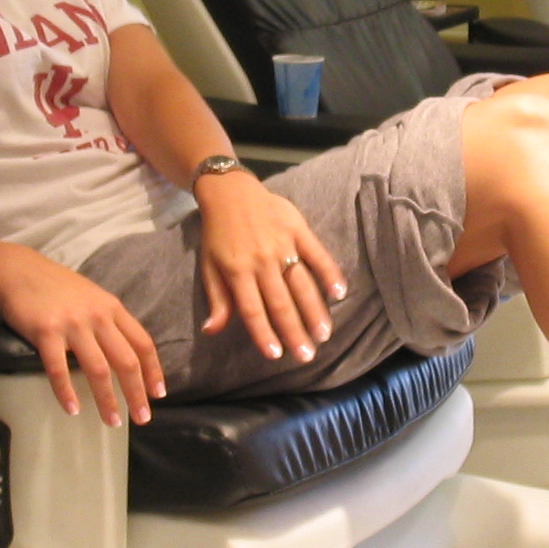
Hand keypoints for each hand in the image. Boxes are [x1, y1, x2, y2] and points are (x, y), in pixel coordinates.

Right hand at [0, 244, 164, 425]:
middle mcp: (97, 316)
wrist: (19, 270)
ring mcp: (72, 324)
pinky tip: (72, 409)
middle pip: (126, 361)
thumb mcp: (92, 297)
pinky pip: (59, 369)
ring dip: (107, 400)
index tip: (158, 394)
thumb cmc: (56, 287)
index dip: (154, 371)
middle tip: (142, 418)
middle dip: (137, 393)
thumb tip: (123, 353)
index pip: (143, 343)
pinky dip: (66, 392)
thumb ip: (108, 321)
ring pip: (97, 370)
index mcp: (112, 308)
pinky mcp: (46, 332)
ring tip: (112, 421)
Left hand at [195, 172, 346, 364]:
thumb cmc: (218, 234)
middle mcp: (261, 260)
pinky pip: (317, 254)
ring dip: (314, 310)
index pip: (253, 309)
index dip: (264, 333)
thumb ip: (217, 299)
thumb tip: (211, 330)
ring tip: (324, 334)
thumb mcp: (208, 266)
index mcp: (237, 270)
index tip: (276, 355)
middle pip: (281, 302)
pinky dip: (329, 273)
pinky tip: (340, 293)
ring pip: (301, 283)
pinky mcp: (298, 229)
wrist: (230, 191)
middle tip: (307, 355)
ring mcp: (282, 244)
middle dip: (294, 331)